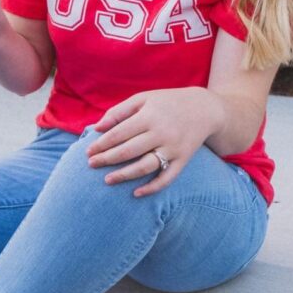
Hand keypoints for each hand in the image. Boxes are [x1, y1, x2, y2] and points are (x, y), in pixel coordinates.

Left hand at [85, 88, 217, 196]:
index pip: (119, 133)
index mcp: (149, 116)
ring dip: (124, 175)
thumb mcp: (143, 98)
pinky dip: (152, 188)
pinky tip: (136, 194)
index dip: (101, 144)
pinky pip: (167, 178)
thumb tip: (97, 128)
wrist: (204, 109)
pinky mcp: (183, 160)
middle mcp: (161, 133)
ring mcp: (173, 148)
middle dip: (107, 159)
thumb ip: (119, 111)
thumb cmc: (167, 102)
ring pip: (145, 166)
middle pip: (128, 151)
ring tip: (107, 180)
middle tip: (91, 165)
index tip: (88, 152)